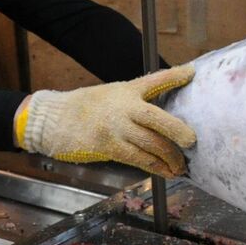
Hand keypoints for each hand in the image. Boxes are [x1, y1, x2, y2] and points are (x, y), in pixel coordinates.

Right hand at [16, 65, 196, 176]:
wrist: (53, 120)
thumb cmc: (84, 108)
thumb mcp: (110, 94)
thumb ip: (134, 99)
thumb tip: (160, 114)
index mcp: (125, 91)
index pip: (154, 81)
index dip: (174, 76)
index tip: (191, 73)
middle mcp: (123, 107)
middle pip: (156, 118)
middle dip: (177, 130)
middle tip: (193, 141)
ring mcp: (116, 128)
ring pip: (150, 143)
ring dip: (170, 156)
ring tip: (181, 165)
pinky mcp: (109, 146)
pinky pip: (138, 159)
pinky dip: (155, 166)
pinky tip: (166, 171)